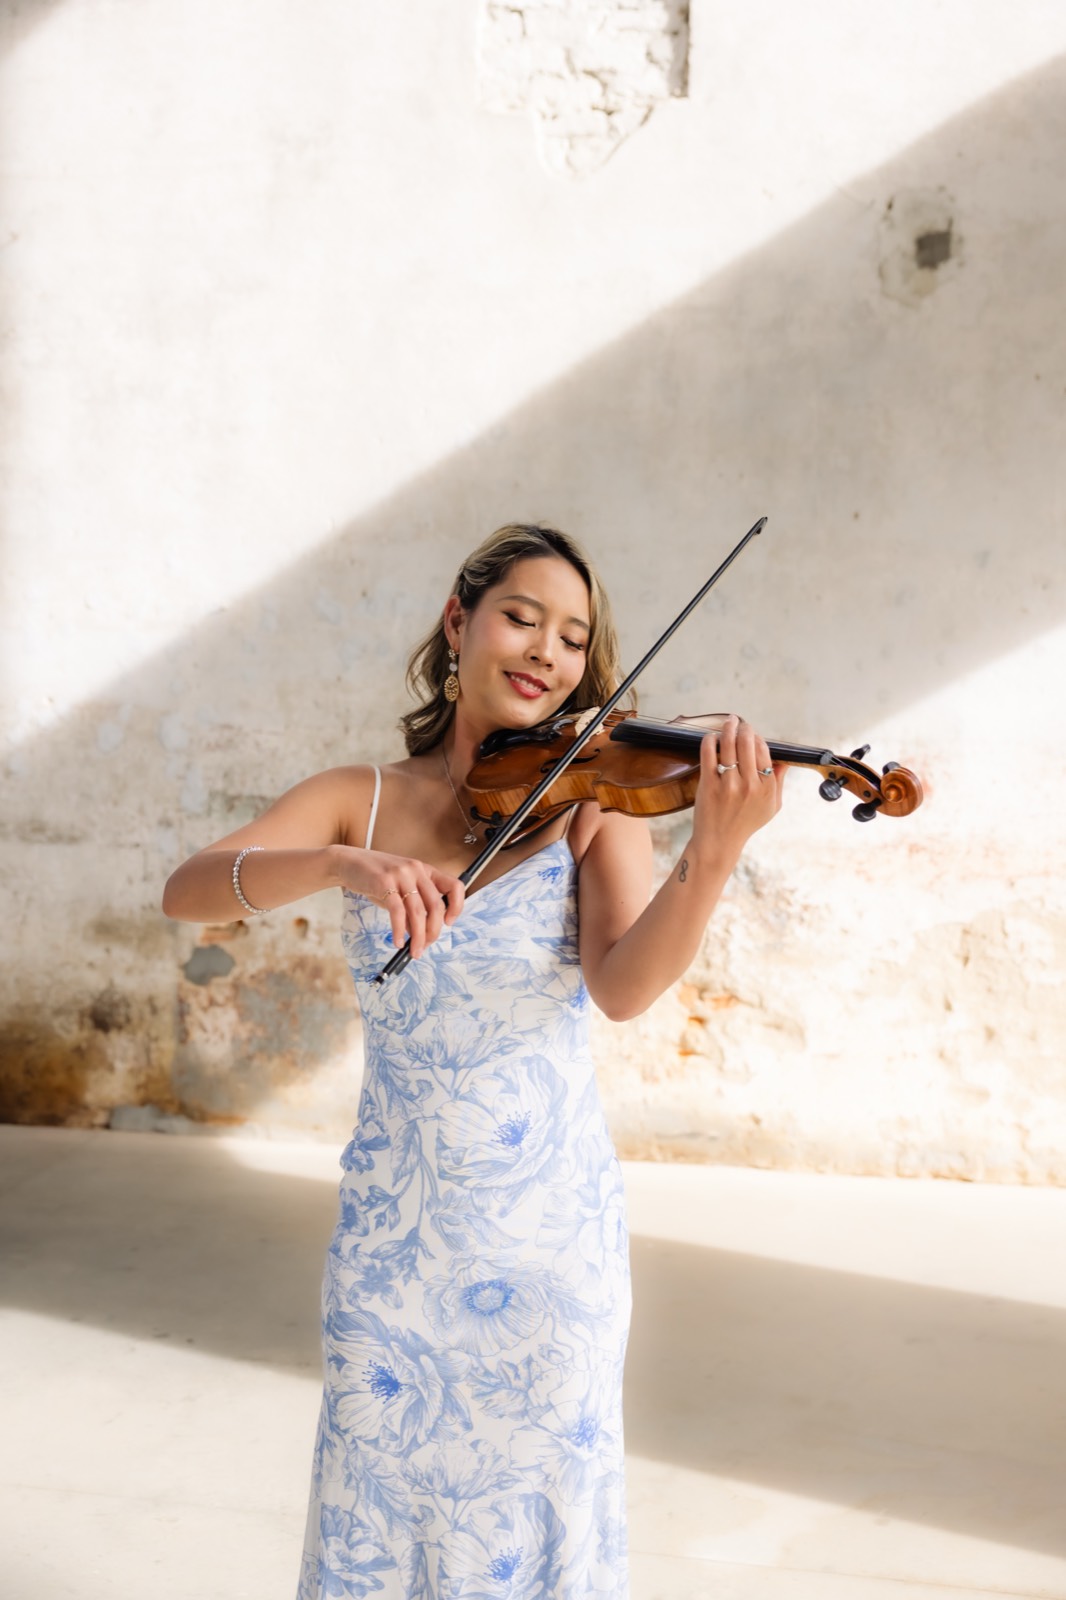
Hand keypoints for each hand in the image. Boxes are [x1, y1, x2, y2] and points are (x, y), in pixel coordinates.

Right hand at [332, 847, 465, 958]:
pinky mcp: (384, 882)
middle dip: (433, 931)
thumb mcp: (400, 889)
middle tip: (425, 946)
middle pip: (436, 906)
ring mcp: (401, 875)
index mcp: (425, 870)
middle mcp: (417, 870)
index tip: (448, 923)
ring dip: (418, 937)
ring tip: (414, 951)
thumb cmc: (376, 878)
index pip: (454, 886)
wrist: (349, 862)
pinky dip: (399, 931)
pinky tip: (398, 941)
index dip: (457, 906)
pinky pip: (397, 912)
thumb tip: (420, 935)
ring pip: (418, 912)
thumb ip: (412, 908)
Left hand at [691, 714, 785, 860]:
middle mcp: (750, 785)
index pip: (764, 750)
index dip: (757, 737)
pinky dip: (709, 740)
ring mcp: (728, 785)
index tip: (751, 734)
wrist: (719, 842)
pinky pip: (709, 753)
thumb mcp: (772, 806)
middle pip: (747, 742)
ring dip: (727, 728)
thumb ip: (779, 782)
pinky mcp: (709, 785)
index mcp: (767, 788)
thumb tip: (783, 760)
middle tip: (738, 722)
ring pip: (728, 744)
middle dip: (743, 727)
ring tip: (727, 722)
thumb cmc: (746, 823)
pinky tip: (711, 737)